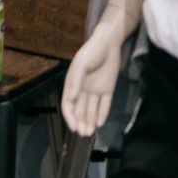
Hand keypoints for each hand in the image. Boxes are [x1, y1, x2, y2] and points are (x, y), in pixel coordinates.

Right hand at [61, 21, 123, 136]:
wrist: (108, 43)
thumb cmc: (91, 52)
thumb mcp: (81, 65)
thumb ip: (76, 82)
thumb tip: (71, 99)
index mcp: (73, 84)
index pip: (69, 104)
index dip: (70, 116)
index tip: (74, 127)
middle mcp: (83, 89)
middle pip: (80, 109)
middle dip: (81, 122)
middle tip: (84, 134)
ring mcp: (95, 89)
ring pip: (91, 109)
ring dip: (90, 121)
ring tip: (90, 132)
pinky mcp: (108, 88)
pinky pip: (104, 103)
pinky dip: (102, 113)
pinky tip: (100, 123)